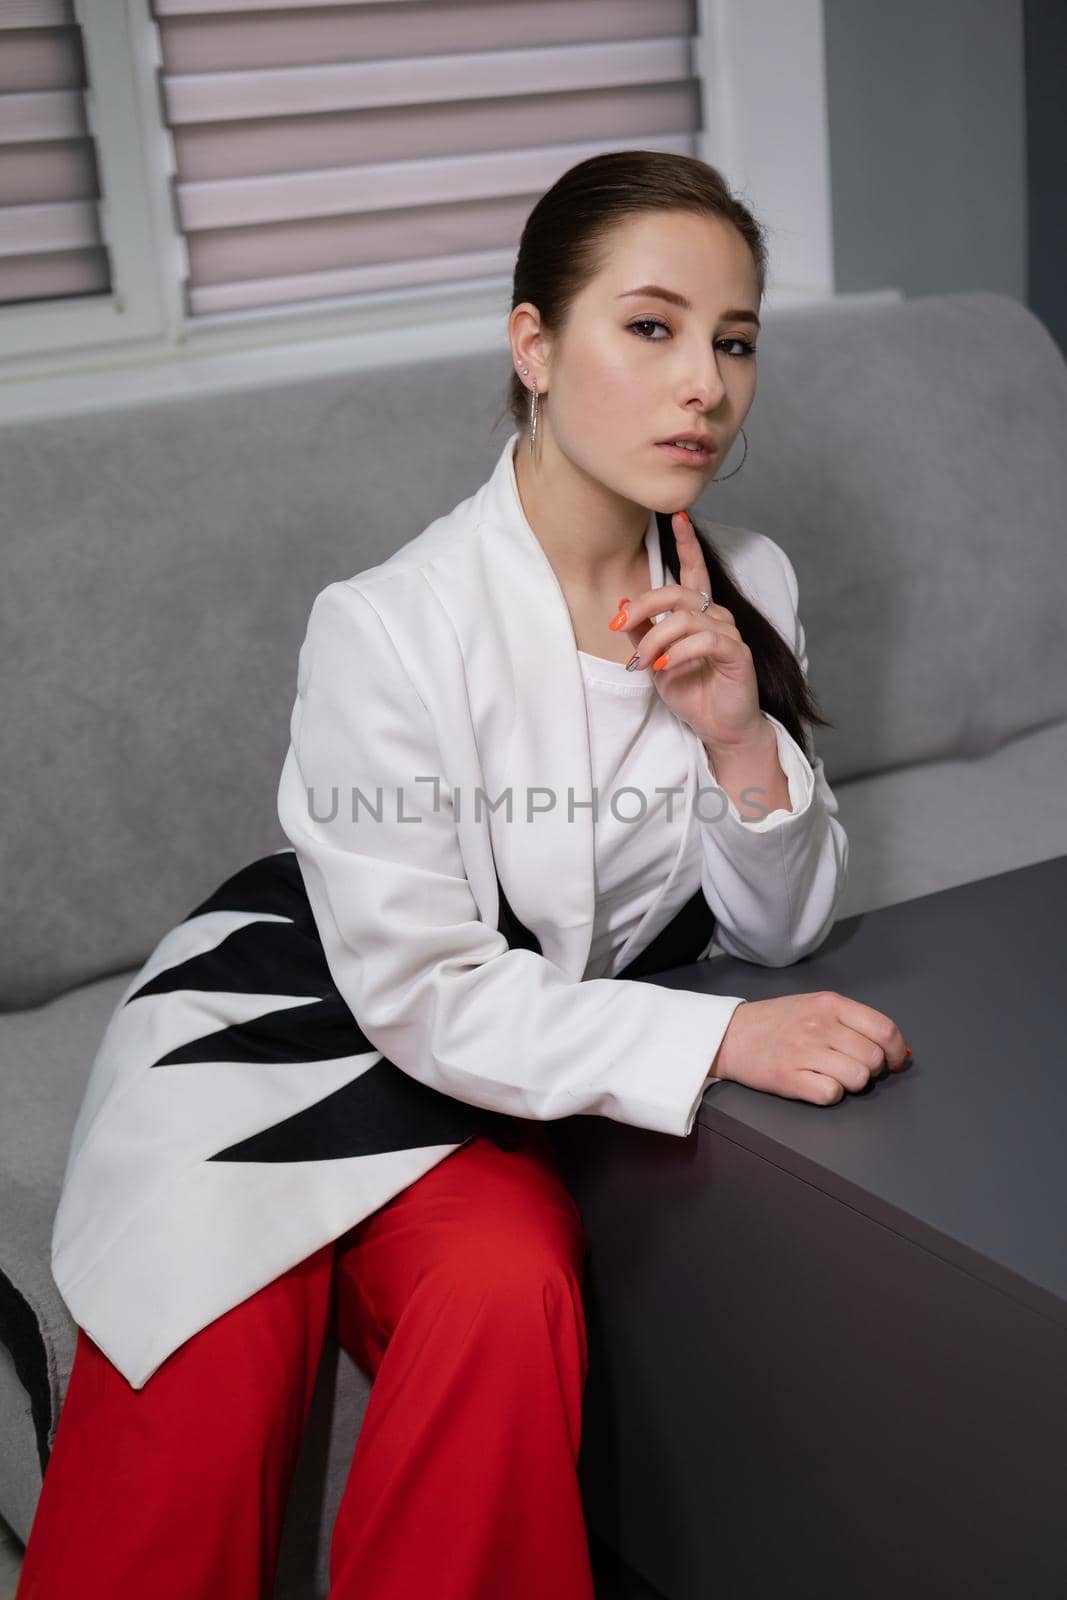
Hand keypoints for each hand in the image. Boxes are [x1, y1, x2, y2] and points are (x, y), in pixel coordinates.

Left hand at [610, 510, 762, 751]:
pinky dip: (680, 652)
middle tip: (619, 627)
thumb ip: (642, 633)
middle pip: (677, 592)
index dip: (687, 543)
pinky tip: (667, 666)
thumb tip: (622, 606)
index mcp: (699, 614)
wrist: (718, 727)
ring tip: (644, 663)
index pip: (693, 571)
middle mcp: (717, 616)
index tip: (677, 516)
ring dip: (655, 640)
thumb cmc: (692, 692)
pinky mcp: (737, 653)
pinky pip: (705, 640)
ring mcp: (728, 633)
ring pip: (685, 618)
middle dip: (643, 606)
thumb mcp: (655, 661)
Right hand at [712, 991, 911, 1104]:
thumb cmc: (778, 1022)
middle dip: (871, 1070)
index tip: (894, 1062)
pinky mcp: (789, 1078)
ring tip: (832, 1074)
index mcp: (830, 1004)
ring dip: (851, 1083)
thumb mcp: (815, 1006)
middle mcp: (819, 1025)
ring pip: (857, 1079)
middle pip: (873, 1059)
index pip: (884, 1030)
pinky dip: (829, 1094)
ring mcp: (804, 1051)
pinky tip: (815, 1083)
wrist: (730, 1035)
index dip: (896, 1051)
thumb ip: (853, 1022)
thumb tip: (896, 1051)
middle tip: (852, 1067)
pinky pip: (831, 1094)